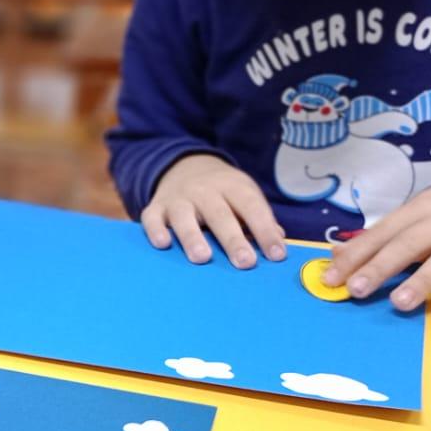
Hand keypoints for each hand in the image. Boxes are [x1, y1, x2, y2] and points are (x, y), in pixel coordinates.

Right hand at [141, 154, 286, 267]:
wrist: (184, 167)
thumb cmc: (222, 193)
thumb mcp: (243, 196)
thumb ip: (259, 219)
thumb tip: (278, 243)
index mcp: (232, 186)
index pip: (251, 207)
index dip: (265, 230)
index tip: (277, 255)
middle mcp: (204, 190)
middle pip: (219, 214)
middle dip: (233, 239)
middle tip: (245, 262)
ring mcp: (178, 199)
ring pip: (184, 216)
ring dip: (193, 237)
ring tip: (202, 258)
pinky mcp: (156, 208)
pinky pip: (152, 218)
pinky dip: (156, 230)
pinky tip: (163, 244)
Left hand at [321, 176, 430, 310]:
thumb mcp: (416, 215)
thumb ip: (380, 237)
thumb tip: (337, 255)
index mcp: (419, 210)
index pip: (383, 233)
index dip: (357, 255)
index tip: (331, 278)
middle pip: (409, 243)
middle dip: (381, 266)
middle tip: (356, 290)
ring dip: (422, 279)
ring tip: (399, 303)